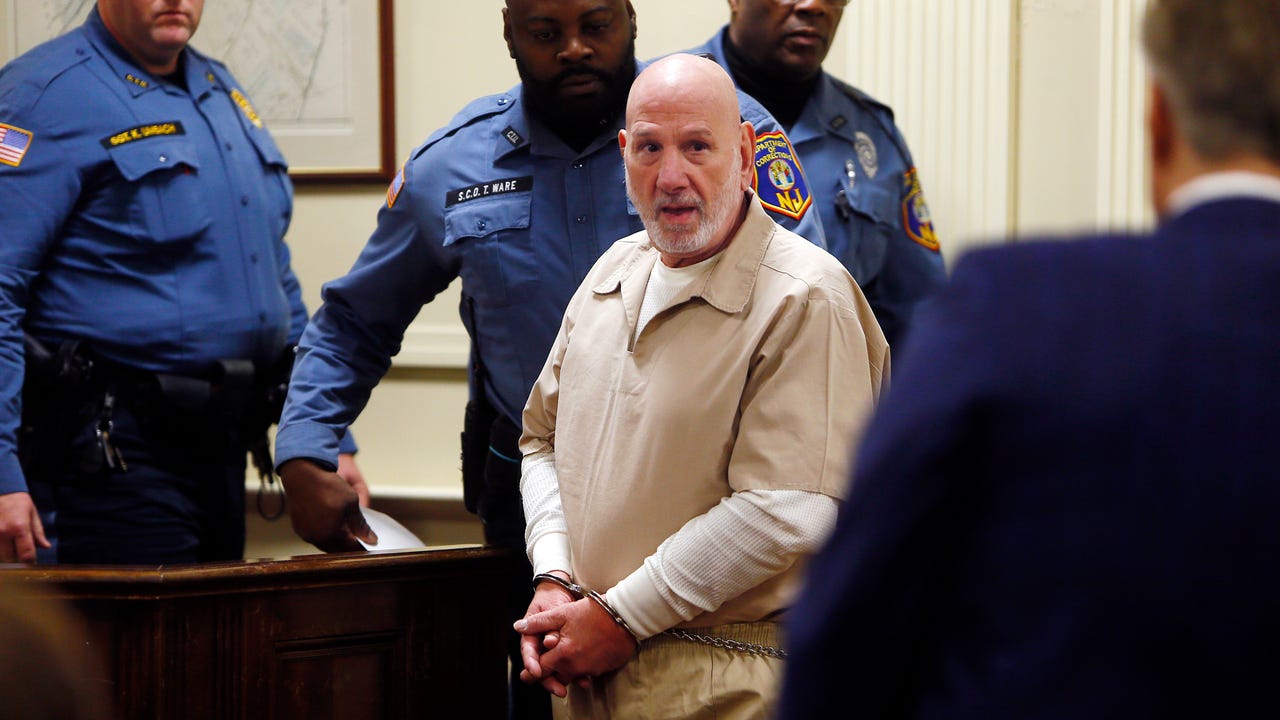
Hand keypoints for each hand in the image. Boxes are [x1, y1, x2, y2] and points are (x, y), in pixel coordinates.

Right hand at [0, 491, 50, 563]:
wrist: (1, 491)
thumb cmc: (18, 502)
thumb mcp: (32, 513)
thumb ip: (38, 532)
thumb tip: (45, 546)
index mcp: (19, 528)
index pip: (26, 554)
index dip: (30, 561)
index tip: (31, 562)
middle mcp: (3, 532)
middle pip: (10, 559)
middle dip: (16, 559)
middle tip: (20, 553)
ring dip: (5, 555)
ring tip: (11, 546)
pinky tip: (4, 544)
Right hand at [279, 459, 375, 551]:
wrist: (301, 473)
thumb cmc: (326, 486)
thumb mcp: (351, 503)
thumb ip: (361, 524)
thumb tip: (370, 539)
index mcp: (329, 535)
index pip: (350, 548)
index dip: (362, 544)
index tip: (370, 540)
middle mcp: (315, 539)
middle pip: (337, 548)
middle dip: (349, 542)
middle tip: (359, 533)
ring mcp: (304, 533)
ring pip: (325, 542)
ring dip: (336, 538)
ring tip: (346, 526)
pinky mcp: (298, 527)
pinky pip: (315, 535)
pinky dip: (325, 532)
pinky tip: (331, 522)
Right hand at [515, 574, 578, 696]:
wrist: (563, 594)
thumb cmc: (552, 600)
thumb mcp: (549, 610)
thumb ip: (547, 627)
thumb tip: (547, 642)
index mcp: (531, 636)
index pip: (529, 654)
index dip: (531, 664)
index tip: (537, 672)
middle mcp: (540, 646)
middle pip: (542, 668)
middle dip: (549, 680)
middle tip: (558, 689)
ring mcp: (552, 650)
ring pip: (555, 669)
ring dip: (564, 679)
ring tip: (575, 685)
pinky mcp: (565, 652)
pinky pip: (568, 665)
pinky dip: (576, 673)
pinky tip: (585, 679)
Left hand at [515, 596, 637, 689]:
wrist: (624, 617)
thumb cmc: (593, 613)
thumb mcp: (562, 614)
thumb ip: (538, 623)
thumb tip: (518, 627)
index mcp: (562, 655)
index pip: (542, 669)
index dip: (532, 671)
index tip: (527, 674)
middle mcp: (575, 667)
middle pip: (557, 676)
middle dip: (550, 675)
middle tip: (542, 673)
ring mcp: (590, 670)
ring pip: (572, 676)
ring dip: (566, 672)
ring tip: (563, 665)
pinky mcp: (603, 669)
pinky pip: (587, 673)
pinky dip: (582, 668)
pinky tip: (582, 658)